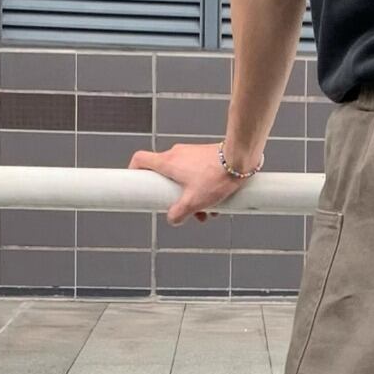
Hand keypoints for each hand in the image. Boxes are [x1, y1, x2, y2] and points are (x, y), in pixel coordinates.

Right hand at [127, 142, 257, 224]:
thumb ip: (179, 213)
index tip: (136, 184)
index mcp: (167, 162)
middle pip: (165, 177)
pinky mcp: (205, 155)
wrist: (240, 159)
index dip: (134, 171)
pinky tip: (218, 203)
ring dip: (193, 197)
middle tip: (186, 211)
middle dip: (174, 197)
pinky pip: (198, 175)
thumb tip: (172, 219)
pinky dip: (203, 189)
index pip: (140, 160)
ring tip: (208, 213)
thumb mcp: (194, 202)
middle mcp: (176, 154)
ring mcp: (191, 153)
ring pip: (184, 179)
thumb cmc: (215, 177)